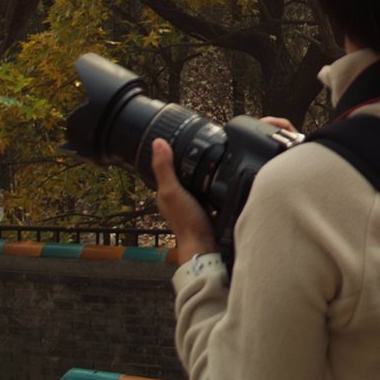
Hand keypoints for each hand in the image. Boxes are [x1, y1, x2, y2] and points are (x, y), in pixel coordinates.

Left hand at [151, 137, 216, 259]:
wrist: (206, 245)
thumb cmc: (186, 222)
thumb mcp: (172, 191)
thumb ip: (164, 168)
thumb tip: (158, 142)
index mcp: (166, 191)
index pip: (166, 165)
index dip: (170, 151)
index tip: (178, 134)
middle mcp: (178, 196)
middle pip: (182, 171)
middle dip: (189, 158)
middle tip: (197, 141)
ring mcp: (193, 202)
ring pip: (196, 179)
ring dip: (202, 169)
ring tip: (211, 153)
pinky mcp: (207, 207)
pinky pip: (209, 188)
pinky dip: (212, 181)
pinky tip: (221, 175)